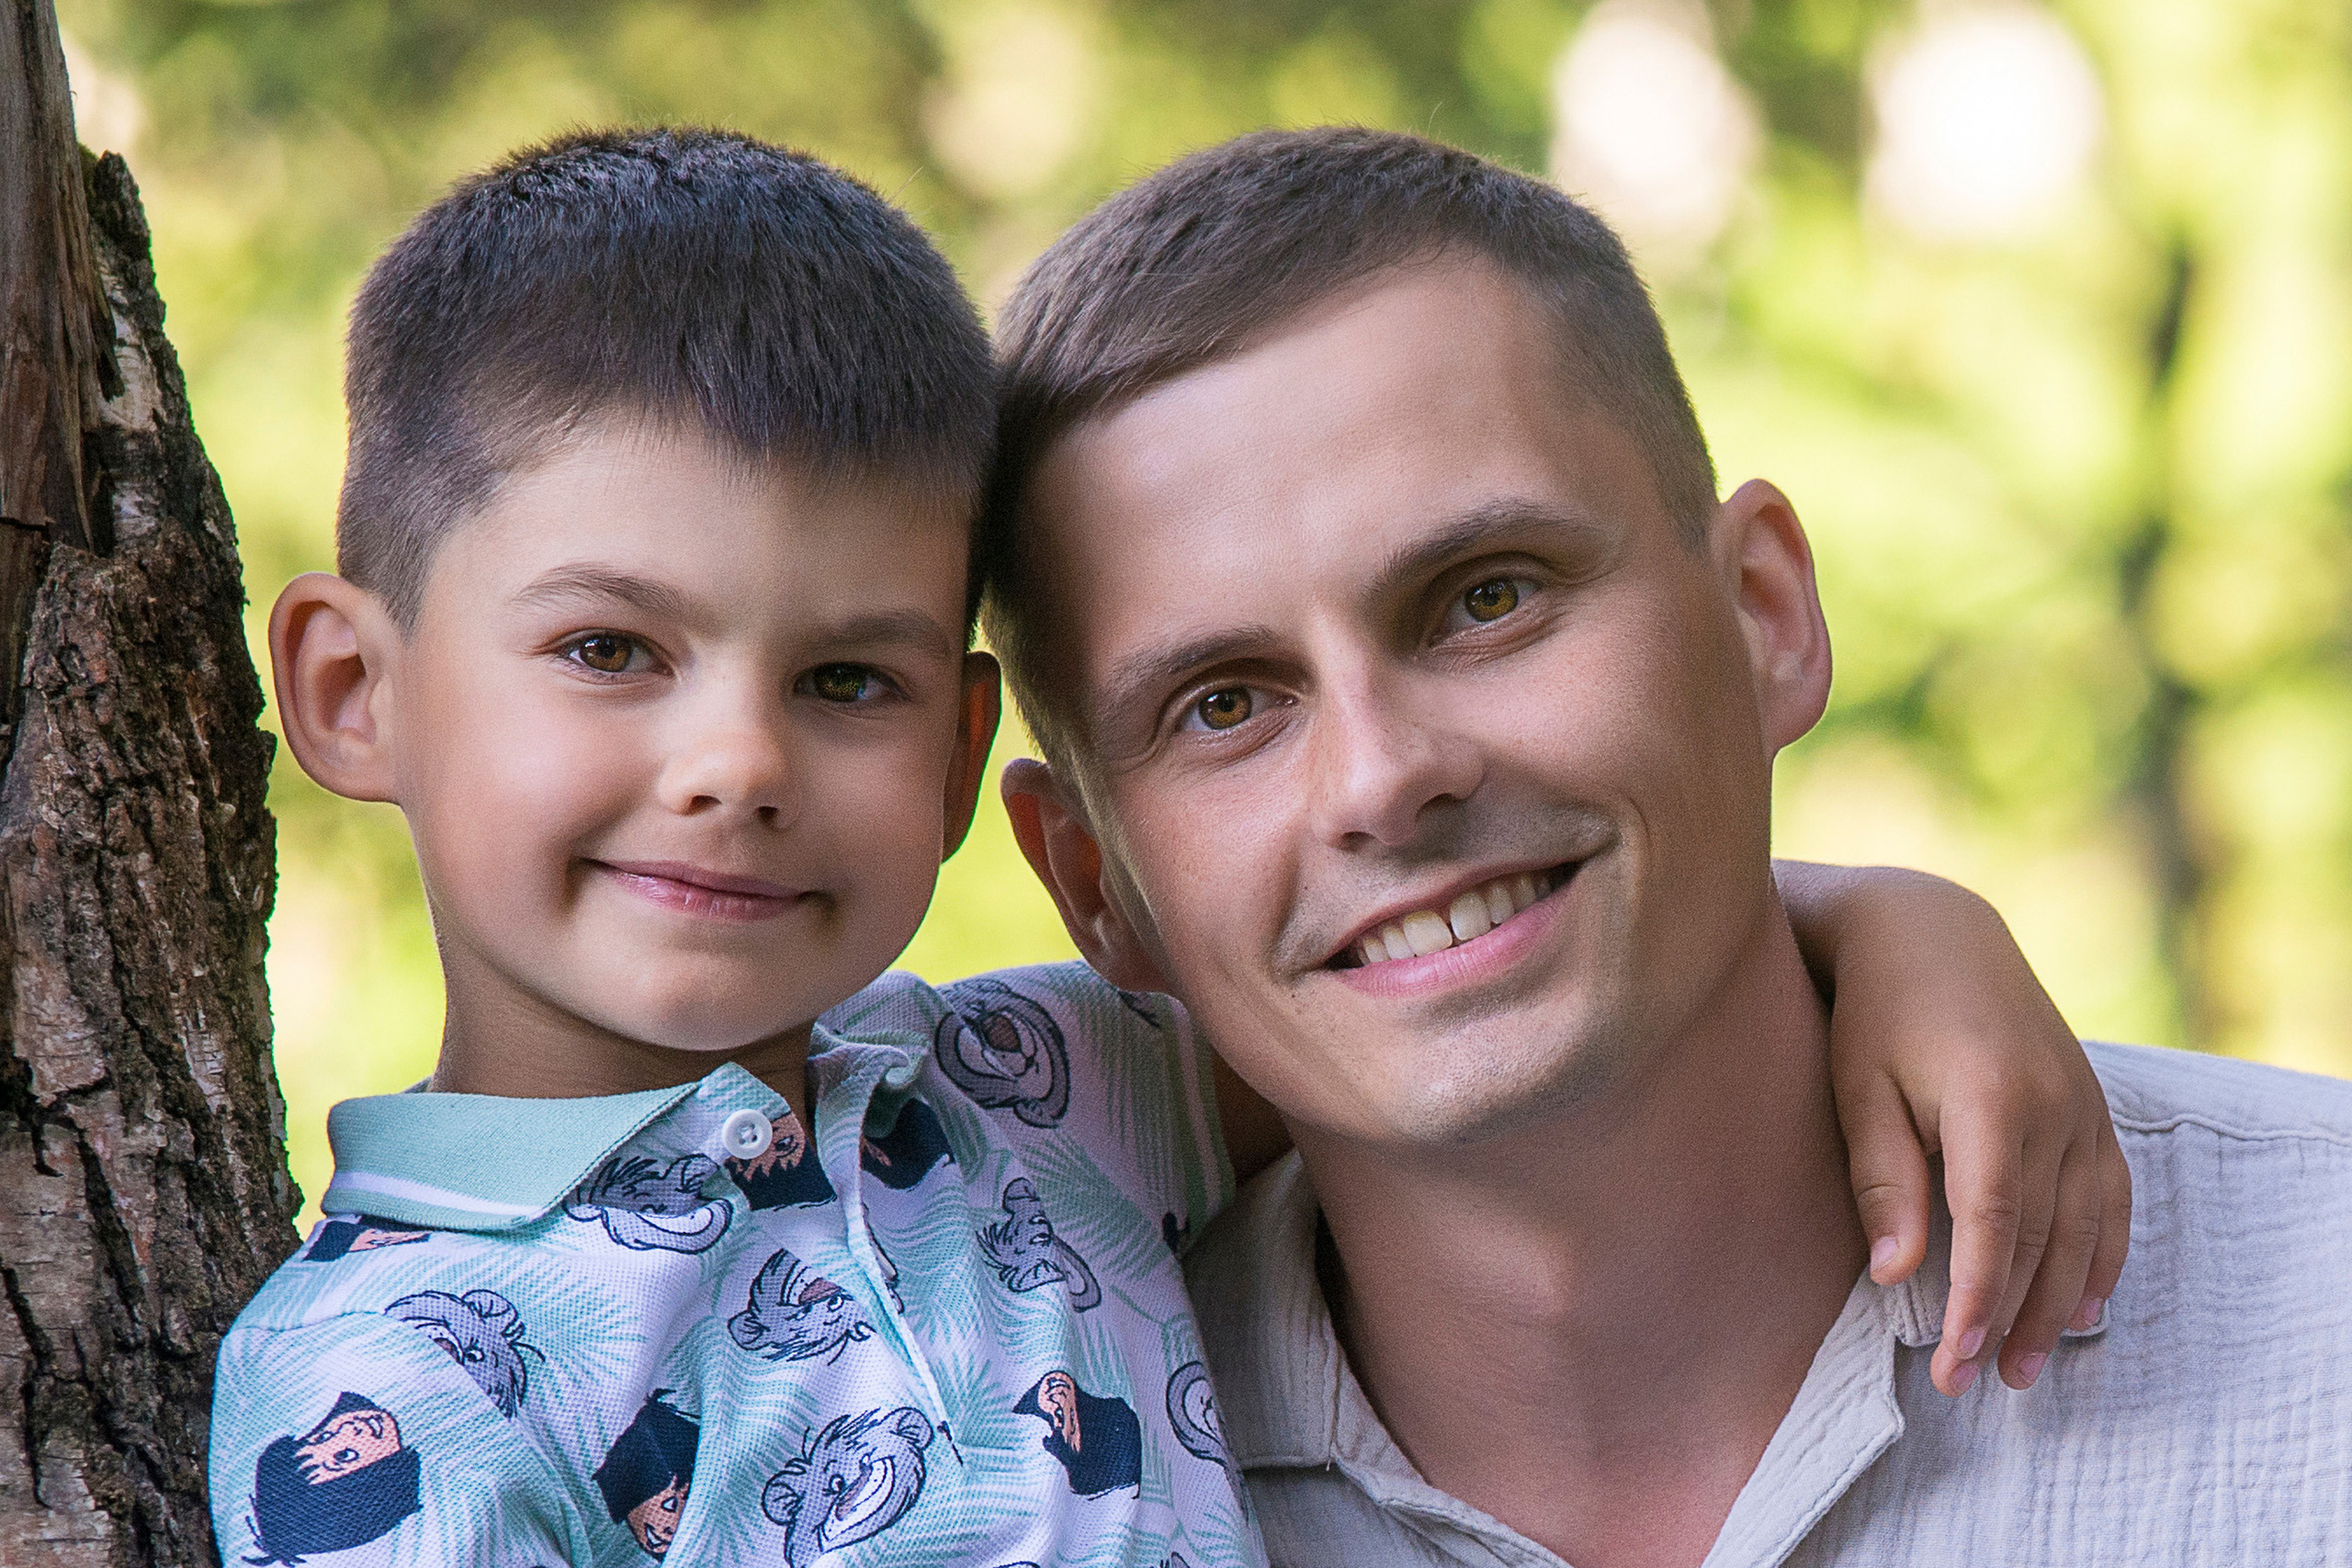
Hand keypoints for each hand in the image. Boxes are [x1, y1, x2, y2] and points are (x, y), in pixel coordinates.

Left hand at [1778, 861, 2132, 1395]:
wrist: (1928, 929)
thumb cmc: (1873, 1012)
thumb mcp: (1858, 1088)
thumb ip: (1883, 1179)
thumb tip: (1895, 1274)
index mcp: (1992, 1102)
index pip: (1992, 1227)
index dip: (1974, 1299)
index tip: (1951, 1359)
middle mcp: (2053, 1106)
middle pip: (2041, 1237)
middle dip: (2008, 1317)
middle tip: (1976, 1382)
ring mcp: (2083, 1103)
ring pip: (2084, 1226)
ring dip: (2058, 1302)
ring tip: (2025, 1365)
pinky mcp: (2092, 1102)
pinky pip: (2112, 1194)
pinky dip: (2102, 1253)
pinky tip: (2085, 1304)